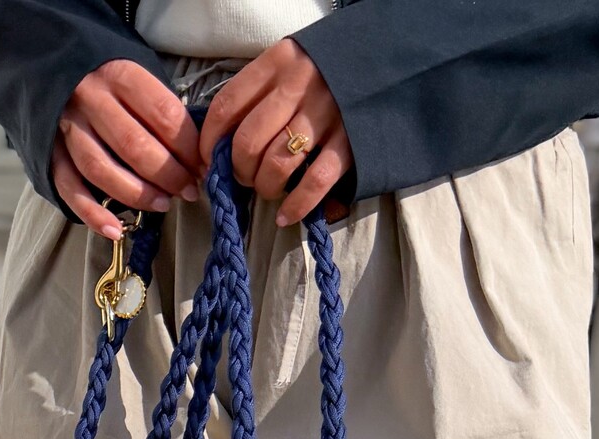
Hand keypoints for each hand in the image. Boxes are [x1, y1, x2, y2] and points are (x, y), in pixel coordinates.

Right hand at [50, 60, 201, 239]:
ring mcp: (67, 128)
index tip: (203, 167)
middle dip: (168, 175)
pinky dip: (92, 214)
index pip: (162, 114)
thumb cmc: (107, 79)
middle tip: (188, 191)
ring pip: (102, 169)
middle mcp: (91, 99)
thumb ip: (159, 107)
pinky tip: (115, 230)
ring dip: (137, 194)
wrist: (49, 67)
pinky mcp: (50, 153)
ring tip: (162, 205)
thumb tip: (193, 153)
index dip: (188, 146)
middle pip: (134, 145)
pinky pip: (70, 189)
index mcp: (120, 75)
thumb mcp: (136, 75)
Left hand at [199, 39, 351, 226]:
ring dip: (265, 187)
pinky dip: (296, 206)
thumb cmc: (324, 73)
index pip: (226, 107)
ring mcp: (326, 113)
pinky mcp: (350, 142)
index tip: (210, 160)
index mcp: (278, 63)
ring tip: (268, 188)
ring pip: (277, 164)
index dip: (209, 142)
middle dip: (238, 170)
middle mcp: (300, 85)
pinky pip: (315, 183)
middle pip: (247, 142)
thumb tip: (220, 145)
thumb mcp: (288, 66)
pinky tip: (286, 215)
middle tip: (245, 176)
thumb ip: (257, 94)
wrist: (388, 62)